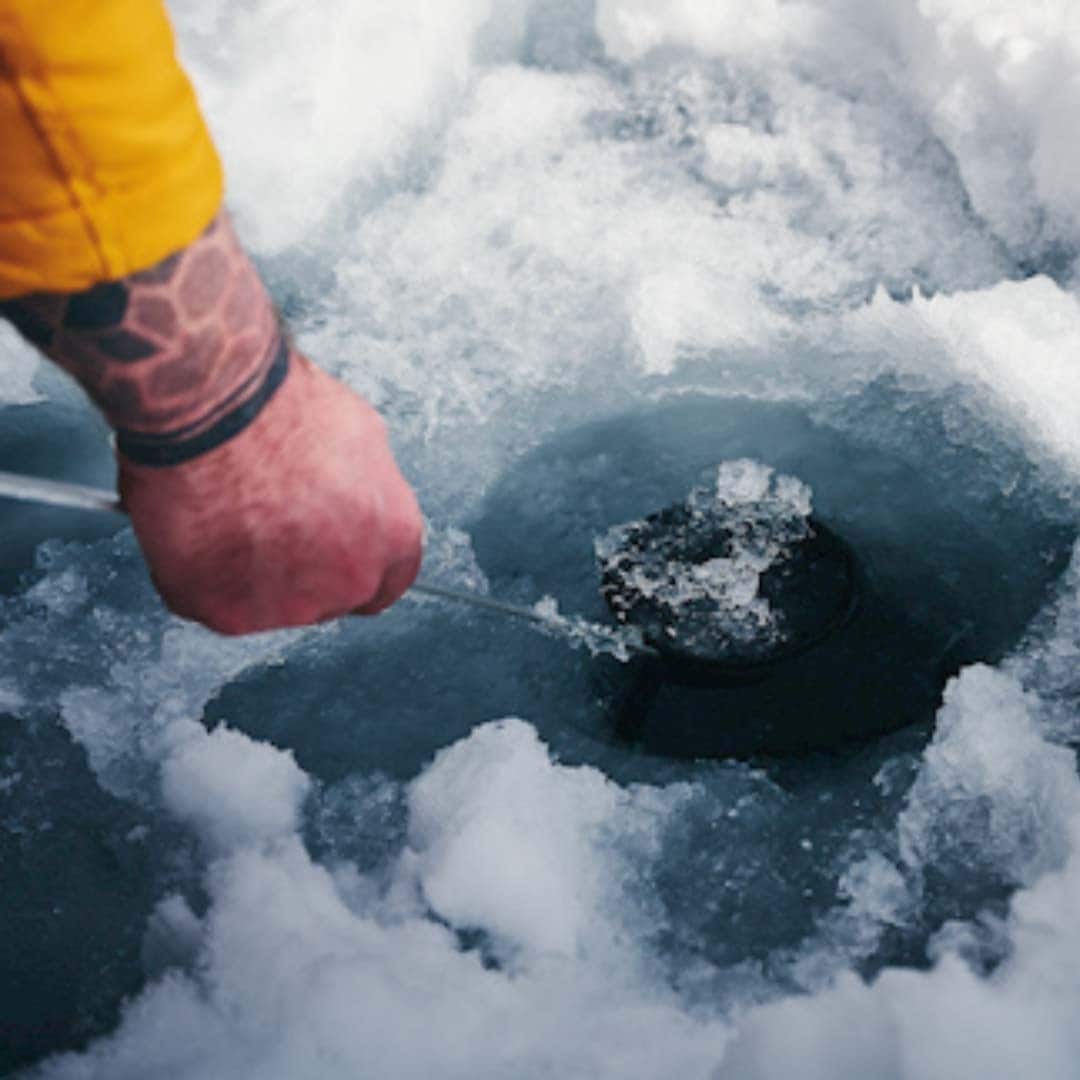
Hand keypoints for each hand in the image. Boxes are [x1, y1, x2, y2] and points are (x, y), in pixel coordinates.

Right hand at [118, 352, 422, 633]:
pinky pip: (211, 602)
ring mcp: (291, 606)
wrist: (211, 412)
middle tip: (263, 520)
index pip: (386, 581)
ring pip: (269, 604)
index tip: (329, 555)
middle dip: (302, 570)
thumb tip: (354, 495)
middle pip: (329, 596)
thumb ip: (366, 488)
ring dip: (248, 573)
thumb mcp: (359, 433)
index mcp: (393, 537)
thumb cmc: (280, 409)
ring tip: (224, 513)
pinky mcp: (228, 614)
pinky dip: (198, 575)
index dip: (352, 565)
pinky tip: (193, 529)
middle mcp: (352, 581)